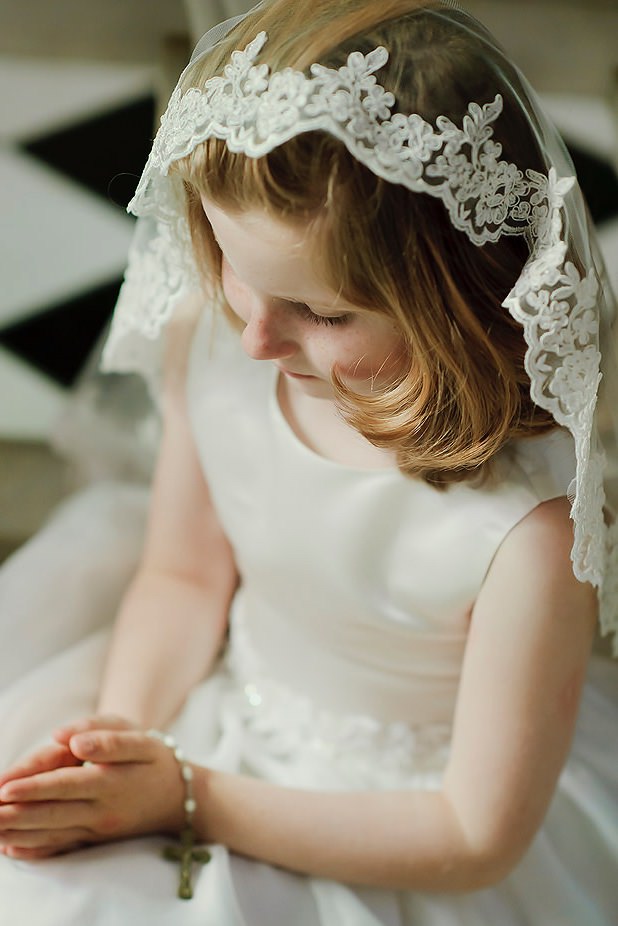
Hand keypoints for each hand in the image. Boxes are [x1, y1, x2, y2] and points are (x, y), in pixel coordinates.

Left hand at [0, 717, 185, 860]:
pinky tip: (13, 848)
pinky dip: (36, 850)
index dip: (34, 787)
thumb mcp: (141, 738)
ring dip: (17, 832)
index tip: (6, 788)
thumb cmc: (156, 759)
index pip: (65, 785)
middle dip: (14, 815)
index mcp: (111, 781)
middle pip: (52, 814)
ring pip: (52, 833)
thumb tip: (72, 742)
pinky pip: (62, 847)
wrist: (182, 796)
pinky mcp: (96, 839)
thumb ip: (107, 737)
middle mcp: (102, 809)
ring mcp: (98, 828)